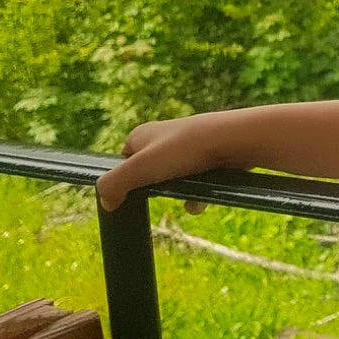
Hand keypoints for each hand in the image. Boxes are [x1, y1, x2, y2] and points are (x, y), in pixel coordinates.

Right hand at [94, 116, 215, 212]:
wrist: (234, 140)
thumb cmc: (184, 149)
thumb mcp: (140, 168)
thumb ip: (114, 184)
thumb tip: (105, 202)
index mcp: (141, 135)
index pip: (123, 162)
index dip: (126, 180)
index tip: (132, 193)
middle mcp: (163, 138)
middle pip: (150, 174)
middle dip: (155, 190)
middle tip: (162, 194)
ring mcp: (188, 148)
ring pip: (174, 181)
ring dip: (178, 195)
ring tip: (185, 199)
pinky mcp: (208, 158)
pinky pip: (196, 184)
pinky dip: (196, 196)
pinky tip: (199, 203)